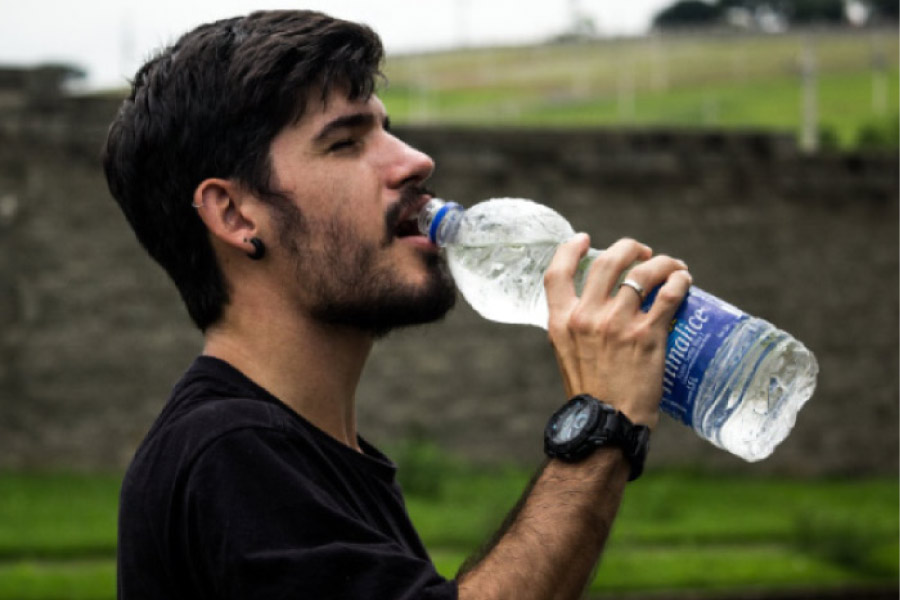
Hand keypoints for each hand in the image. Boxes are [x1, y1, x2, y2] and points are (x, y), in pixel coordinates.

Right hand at [544, 235, 691, 428]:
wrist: (606, 426)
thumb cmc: (590, 395)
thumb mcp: (567, 355)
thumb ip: (575, 329)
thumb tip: (594, 310)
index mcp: (561, 322)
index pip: (557, 273)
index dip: (569, 249)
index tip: (584, 239)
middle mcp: (587, 317)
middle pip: (607, 262)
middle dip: (628, 248)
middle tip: (642, 253)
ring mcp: (617, 324)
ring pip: (642, 272)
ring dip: (662, 262)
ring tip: (673, 266)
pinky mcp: (647, 335)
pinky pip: (668, 294)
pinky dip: (679, 281)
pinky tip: (685, 280)